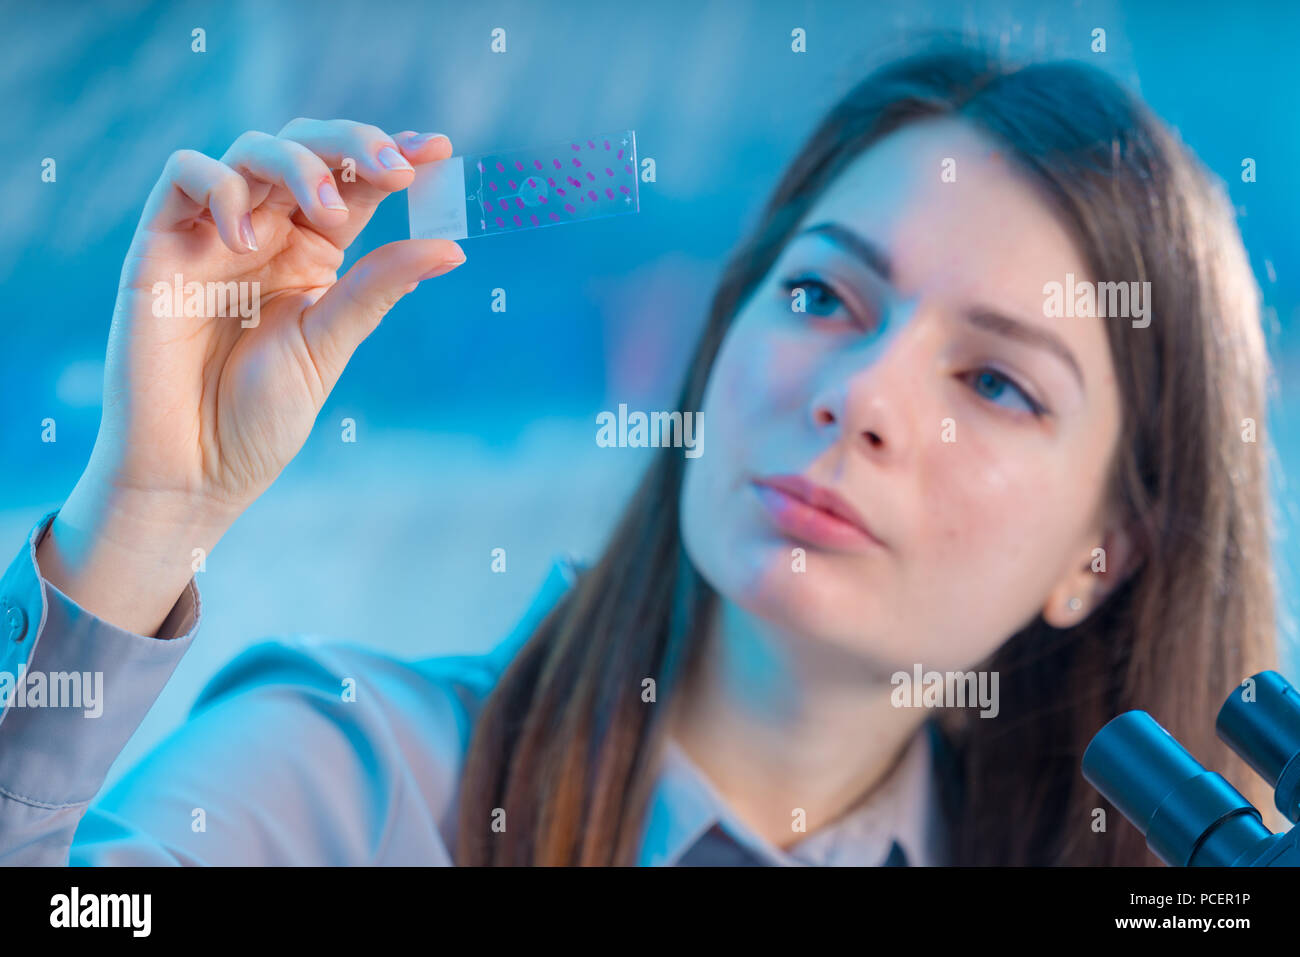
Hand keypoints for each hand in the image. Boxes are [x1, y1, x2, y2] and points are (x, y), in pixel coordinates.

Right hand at [39, 119, 464, 635]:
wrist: (193, 471)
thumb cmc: (261, 418)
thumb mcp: (330, 343)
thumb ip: (378, 287)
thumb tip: (453, 248)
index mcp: (313, 255)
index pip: (355, 186)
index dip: (392, 156)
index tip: (440, 149)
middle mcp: (266, 234)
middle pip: (306, 150)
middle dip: (353, 144)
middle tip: (394, 169)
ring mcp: (212, 234)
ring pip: (251, 150)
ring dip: (297, 164)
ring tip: (327, 212)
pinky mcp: (160, 245)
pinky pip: (182, 176)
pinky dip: (220, 187)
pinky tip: (246, 236)